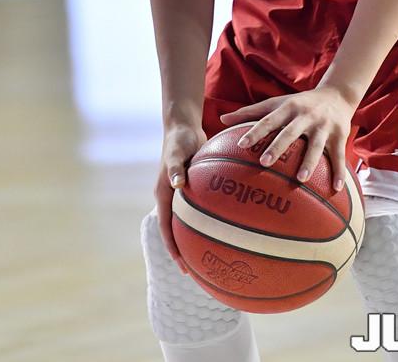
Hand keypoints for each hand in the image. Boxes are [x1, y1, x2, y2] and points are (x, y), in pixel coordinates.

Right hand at [155, 122, 206, 272]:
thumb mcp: (176, 152)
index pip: (167, 229)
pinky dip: (214, 216)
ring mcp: (184, 193)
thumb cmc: (179, 138)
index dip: (174, 249)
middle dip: (188, 250)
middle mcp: (173, 197)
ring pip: (192, 221)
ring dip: (201, 236)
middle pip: (179, 230)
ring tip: (218, 253)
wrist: (183, 126)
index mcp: (164, 194)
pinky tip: (233, 223)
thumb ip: (176, 168)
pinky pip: (204, 206)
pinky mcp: (195, 186)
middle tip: (201, 270)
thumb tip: (178, 184)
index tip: (184, 267)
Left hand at [219, 86, 355, 190]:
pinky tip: (336, 189)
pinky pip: (339, 156)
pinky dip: (339, 172)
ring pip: (316, 145)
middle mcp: (305, 116)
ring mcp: (323, 126)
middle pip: (290, 132)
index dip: (255, 132)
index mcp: (288, 108)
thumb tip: (221, 119)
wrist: (337, 94)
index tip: (242, 144)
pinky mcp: (340, 135)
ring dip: (309, 162)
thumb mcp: (276, 103)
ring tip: (300, 179)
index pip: (268, 120)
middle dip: (278, 147)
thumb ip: (250, 112)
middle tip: (265, 162)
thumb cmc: (299, 103)